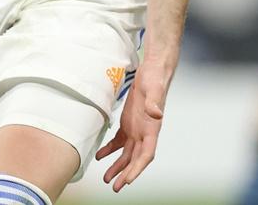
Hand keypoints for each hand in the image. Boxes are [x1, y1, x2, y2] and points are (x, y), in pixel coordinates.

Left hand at [96, 64, 167, 191]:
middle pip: (135, 159)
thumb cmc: (155, 80)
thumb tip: (156, 113)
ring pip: (127, 154)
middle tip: (116, 186)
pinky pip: (119, 141)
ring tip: (107, 178)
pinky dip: (110, 150)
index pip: (146, 154)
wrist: (151, 71)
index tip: (129, 179)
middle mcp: (145, 132)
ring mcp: (137, 129)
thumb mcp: (154, 90)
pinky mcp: (128, 123)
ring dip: (118, 166)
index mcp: (153, 128)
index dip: (138, 168)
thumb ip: (154, 103)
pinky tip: (100, 156)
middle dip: (126, 173)